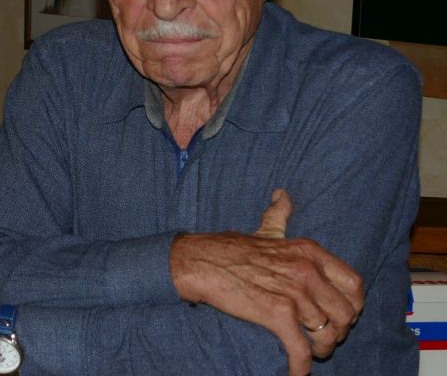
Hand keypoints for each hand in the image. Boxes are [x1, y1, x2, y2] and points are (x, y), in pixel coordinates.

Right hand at [171, 189, 363, 375]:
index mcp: (309, 251)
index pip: (354, 284)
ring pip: (327, 334)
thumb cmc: (230, 249)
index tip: (341, 315)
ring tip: (310, 352)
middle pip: (346, 314)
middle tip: (324, 338)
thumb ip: (279, 216)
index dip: (353, 306)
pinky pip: (301, 349)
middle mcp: (307, 270)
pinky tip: (297, 373)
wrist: (199, 262)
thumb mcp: (264, 230)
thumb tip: (283, 195)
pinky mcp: (277, 313)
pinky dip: (301, 366)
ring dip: (320, 350)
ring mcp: (293, 292)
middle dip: (339, 332)